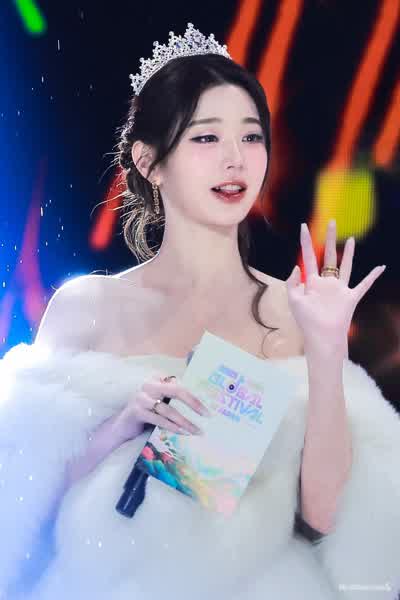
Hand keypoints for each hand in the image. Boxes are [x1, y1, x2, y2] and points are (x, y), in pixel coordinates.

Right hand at [117, 375, 210, 438]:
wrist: (122, 425)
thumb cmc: (146, 413)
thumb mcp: (160, 402)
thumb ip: (173, 397)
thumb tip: (200, 403)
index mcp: (157, 379)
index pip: (180, 384)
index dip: (195, 394)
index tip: (207, 405)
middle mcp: (149, 385)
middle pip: (176, 390)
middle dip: (193, 402)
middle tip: (207, 414)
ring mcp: (142, 398)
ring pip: (168, 409)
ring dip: (185, 421)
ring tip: (197, 431)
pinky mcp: (137, 412)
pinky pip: (159, 419)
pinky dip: (172, 426)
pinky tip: (182, 432)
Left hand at [285, 219, 385, 353]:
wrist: (322, 337)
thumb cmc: (306, 322)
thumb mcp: (294, 300)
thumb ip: (292, 282)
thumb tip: (296, 266)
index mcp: (312, 282)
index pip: (308, 257)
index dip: (306, 242)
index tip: (303, 226)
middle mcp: (327, 283)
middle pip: (328, 256)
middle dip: (329, 239)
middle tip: (331, 222)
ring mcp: (340, 289)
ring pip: (346, 266)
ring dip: (349, 253)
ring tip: (350, 238)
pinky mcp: (351, 297)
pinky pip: (364, 284)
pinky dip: (373, 276)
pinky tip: (381, 267)